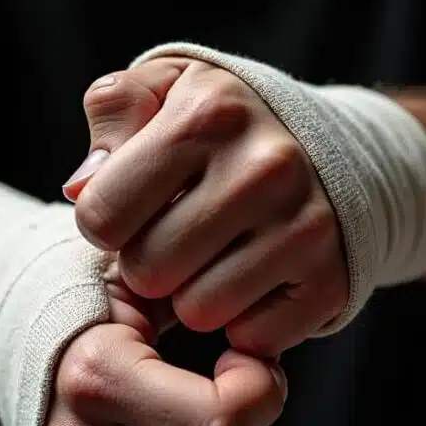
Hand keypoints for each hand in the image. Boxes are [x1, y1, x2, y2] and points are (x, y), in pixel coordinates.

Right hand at [45, 272, 286, 425]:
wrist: (16, 345)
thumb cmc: (97, 306)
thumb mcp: (141, 279)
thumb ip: (203, 297)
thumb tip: (265, 339)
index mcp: (95, 378)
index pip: (221, 425)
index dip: (259, 391)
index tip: (242, 359)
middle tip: (226, 387)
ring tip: (191, 415)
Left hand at [64, 59, 346, 356]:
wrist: (345, 149)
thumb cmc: (228, 125)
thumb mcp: (167, 88)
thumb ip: (113, 115)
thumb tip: (80, 188)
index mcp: (209, 113)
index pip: (102, 215)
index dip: (105, 222)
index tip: (134, 209)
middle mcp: (263, 168)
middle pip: (147, 270)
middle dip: (148, 263)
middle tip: (178, 236)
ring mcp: (304, 226)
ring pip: (197, 312)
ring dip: (193, 296)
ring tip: (216, 256)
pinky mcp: (331, 280)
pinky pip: (251, 338)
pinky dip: (245, 321)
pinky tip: (257, 279)